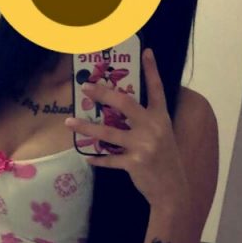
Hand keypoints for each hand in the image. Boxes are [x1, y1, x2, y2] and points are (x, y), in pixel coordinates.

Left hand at [65, 48, 190, 207]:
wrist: (172, 190)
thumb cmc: (165, 161)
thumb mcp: (163, 136)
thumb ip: (147, 122)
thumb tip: (123, 110)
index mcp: (161, 118)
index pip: (157, 89)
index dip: (151, 70)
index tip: (146, 52)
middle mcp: (153, 128)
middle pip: (124, 104)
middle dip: (103, 93)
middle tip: (86, 86)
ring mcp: (143, 145)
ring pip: (108, 133)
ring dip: (86, 127)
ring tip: (69, 122)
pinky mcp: (134, 163)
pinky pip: (110, 159)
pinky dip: (97, 159)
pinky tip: (87, 157)